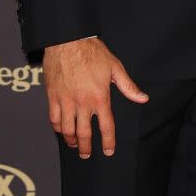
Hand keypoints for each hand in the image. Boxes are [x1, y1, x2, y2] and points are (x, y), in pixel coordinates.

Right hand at [43, 38, 147, 158]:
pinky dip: (57, 127)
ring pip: (67, 129)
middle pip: (84, 133)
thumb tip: (143, 99)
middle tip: (86, 155)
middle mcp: (82, 103)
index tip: (108, 151)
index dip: (108, 141)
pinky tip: (61, 130)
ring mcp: (66, 101)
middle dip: (86, 147)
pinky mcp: (52, 96)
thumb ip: (128, 86)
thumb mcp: (115, 68)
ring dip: (70, 140)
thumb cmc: (92, 52)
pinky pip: (54, 118)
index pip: (106, 126)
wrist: (67, 40)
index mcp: (100, 97)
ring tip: (74, 144)